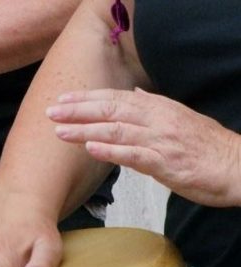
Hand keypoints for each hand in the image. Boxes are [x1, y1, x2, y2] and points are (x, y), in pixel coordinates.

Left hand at [48, 88, 240, 206]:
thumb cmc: (204, 145)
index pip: (115, 97)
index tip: (62, 99)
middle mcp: (156, 119)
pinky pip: (134, 154)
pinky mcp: (165, 162)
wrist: (236, 166)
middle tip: (52, 112)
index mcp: (157, 108)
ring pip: (117, 130)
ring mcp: (160, 140)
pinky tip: (91, 149)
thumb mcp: (177, 117)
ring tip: (60, 131)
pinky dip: (111, 150)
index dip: (87, 98)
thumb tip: (132, 92)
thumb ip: (152, 105)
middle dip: (78, 111)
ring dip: (85, 130)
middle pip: (111, 110)